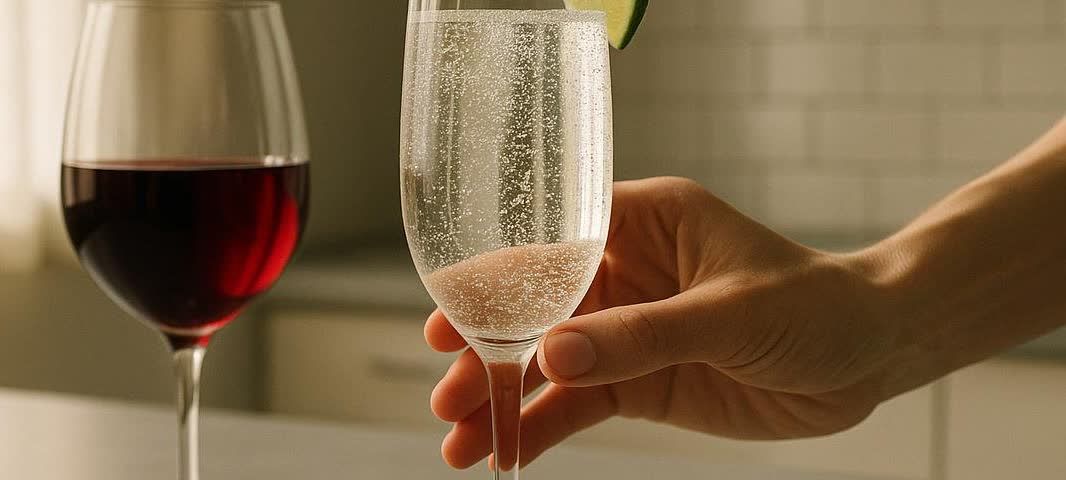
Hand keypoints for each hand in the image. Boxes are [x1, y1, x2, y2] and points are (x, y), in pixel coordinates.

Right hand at [424, 177, 899, 468]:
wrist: (867, 358)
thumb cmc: (814, 304)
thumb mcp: (730, 313)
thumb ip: (642, 335)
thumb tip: (553, 355)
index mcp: (643, 222)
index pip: (553, 244)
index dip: (497, 283)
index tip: (451, 320)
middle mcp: (626, 270)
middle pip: (536, 309)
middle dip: (490, 351)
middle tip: (447, 392)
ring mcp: (629, 329)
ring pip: (550, 363)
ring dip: (504, 398)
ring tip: (459, 439)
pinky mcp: (641, 380)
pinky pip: (580, 403)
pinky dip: (542, 427)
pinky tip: (506, 452)